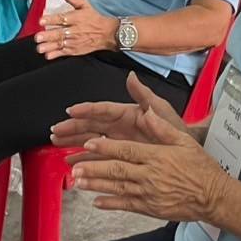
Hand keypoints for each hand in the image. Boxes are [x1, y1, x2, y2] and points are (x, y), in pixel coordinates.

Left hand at [36, 0, 116, 58]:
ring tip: (40, 48)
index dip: (50, 19)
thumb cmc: (94, 19)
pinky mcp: (74, 50)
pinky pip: (63, 53)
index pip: (61, 18)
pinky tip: (48, 55)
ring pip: (60, 44)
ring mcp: (73, 41)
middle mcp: (74, 30)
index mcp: (75, 18)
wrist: (106, 33)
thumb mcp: (85, 6)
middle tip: (38, 37)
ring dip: (49, 46)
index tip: (41, 20)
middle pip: (59, 33)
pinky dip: (55, 54)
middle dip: (48, 36)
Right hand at [51, 72, 190, 149]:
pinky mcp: (118, 157)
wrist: (185, 152)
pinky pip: (98, 157)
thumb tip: (131, 77)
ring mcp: (118, 142)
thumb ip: (144, 96)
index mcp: (127, 113)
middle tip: (56, 130)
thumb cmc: (176, 129)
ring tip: (56, 144)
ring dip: (73, 142)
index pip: (102, 110)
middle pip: (90, 125)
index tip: (71, 111)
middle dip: (72, 127)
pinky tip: (72, 163)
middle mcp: (119, 127)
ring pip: (90, 140)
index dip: (86, 110)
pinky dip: (85, 160)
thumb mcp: (162, 110)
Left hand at [68, 123, 232, 222]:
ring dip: (96, 185)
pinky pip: (127, 205)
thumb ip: (162, 128)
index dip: (105, 147)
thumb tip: (146, 112)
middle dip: (93, 168)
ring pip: (117, 188)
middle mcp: (150, 175)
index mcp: (157, 156)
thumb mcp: (184, 141)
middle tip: (75, 167)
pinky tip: (96, 201)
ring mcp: (149, 194)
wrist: (214, 197)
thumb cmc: (201, 167)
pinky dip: (110, 203)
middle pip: (117, 170)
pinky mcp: (151, 208)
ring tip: (77, 182)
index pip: (126, 150)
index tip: (89, 144)